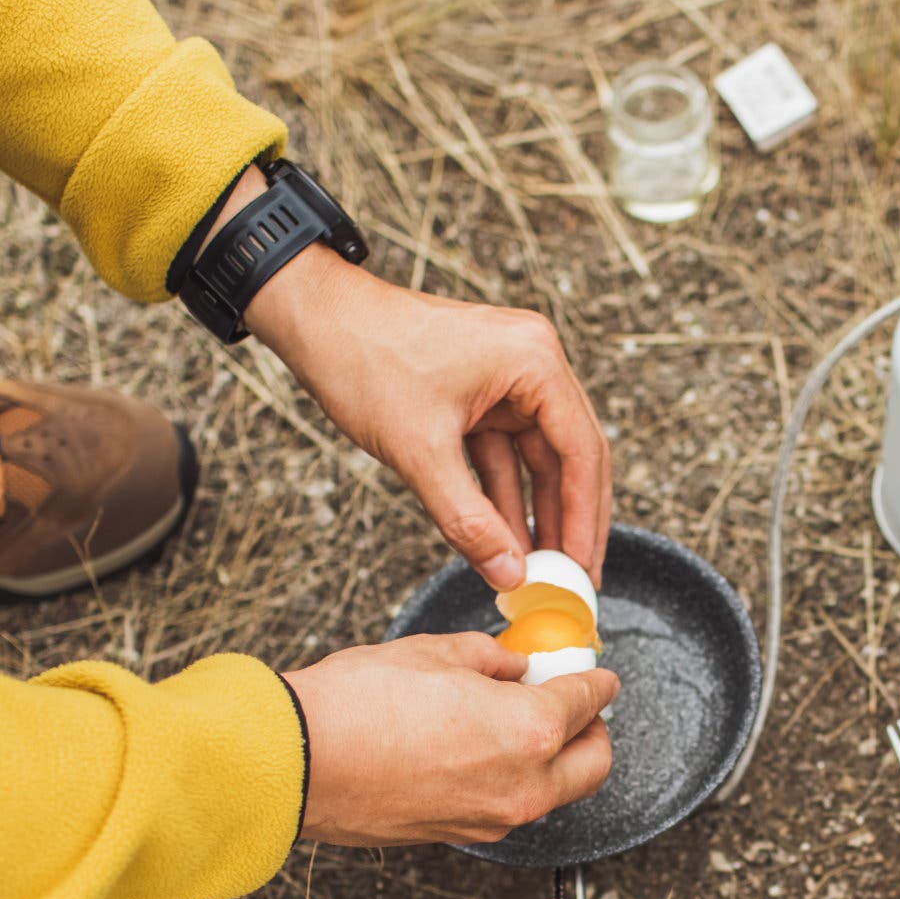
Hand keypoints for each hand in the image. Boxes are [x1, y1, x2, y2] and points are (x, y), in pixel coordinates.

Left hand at [220, 171, 611, 588]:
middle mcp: (531, 363)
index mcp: (533, 361)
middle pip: (570, 455)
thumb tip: (510, 576)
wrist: (314, 319)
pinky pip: (503, 453)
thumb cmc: (364, 360)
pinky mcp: (479, 393)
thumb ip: (468, 520)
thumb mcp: (420, 451)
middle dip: (569, 520)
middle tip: (574, 580)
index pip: (581, 449)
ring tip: (538, 571)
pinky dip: (502, 494)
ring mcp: (506, 378)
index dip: (585, 517)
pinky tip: (503, 539)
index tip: (581, 570)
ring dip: (534, 513)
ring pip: (537, 459)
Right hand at [282, 634, 618, 845]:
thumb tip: (513, 666)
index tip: (597, 674)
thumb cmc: (358, 702)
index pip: (588, 702)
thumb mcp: (435, 654)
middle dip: (593, 731)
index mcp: (531, 729)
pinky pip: (507, 808)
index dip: (596, 681)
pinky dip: (511, 780)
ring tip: (518, 723)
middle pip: (594, 764)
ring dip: (552, 761)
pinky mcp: (458, 835)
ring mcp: (492, 819)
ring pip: (553, 793)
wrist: (296, 761)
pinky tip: (478, 750)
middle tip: (572, 705)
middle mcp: (524, 785)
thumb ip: (490, 659)